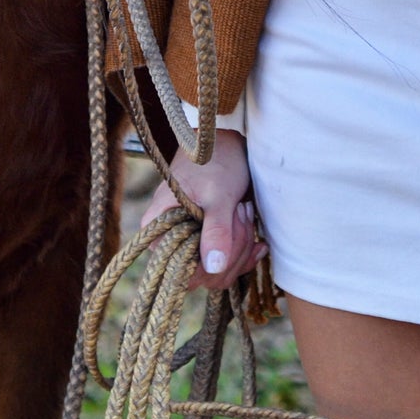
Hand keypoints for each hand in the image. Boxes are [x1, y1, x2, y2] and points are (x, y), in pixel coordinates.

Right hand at [141, 129, 266, 293]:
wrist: (227, 144)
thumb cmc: (216, 161)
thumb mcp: (218, 194)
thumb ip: (216, 231)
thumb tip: (213, 268)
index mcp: (159, 226)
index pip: (180, 269)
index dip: (209, 260)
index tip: (227, 223)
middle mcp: (171, 240)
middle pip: (204, 274)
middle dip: (232, 248)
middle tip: (241, 211)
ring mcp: (191, 243)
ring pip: (219, 273)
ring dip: (241, 246)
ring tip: (245, 211)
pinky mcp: (210, 243)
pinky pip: (228, 267)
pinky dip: (246, 254)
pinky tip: (259, 243)